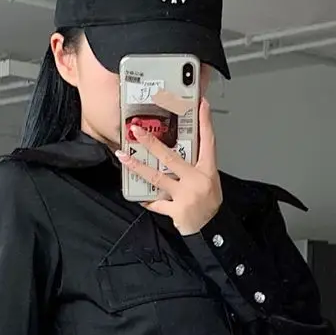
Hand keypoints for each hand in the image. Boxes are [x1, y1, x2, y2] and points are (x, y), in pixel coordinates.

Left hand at [119, 98, 222, 235]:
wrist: (212, 230)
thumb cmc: (208, 203)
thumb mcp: (209, 179)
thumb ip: (195, 164)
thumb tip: (176, 147)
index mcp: (208, 170)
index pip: (208, 141)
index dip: (205, 122)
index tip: (201, 104)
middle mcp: (197, 181)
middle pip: (171, 157)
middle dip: (151, 142)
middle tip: (137, 131)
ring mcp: (186, 196)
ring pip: (157, 177)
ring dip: (137, 166)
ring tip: (123, 156)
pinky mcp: (177, 210)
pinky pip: (156, 203)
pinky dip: (147, 199)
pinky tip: (138, 195)